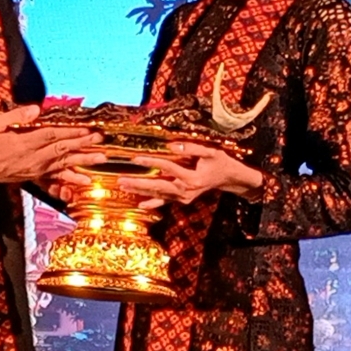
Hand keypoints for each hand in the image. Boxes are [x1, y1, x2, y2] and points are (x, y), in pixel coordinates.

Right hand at [0, 105, 101, 184]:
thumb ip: (15, 116)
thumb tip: (36, 109)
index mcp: (23, 143)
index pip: (51, 136)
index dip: (70, 132)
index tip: (86, 127)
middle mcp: (33, 158)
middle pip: (62, 149)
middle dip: (83, 143)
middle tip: (100, 138)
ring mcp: (37, 169)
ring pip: (64, 164)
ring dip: (83, 160)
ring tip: (101, 158)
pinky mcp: (37, 175)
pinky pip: (57, 178)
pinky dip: (72, 179)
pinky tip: (86, 180)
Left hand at [115, 140, 264, 205]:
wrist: (229, 178)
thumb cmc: (220, 162)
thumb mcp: (210, 152)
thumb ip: (191, 148)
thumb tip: (171, 145)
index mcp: (192, 178)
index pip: (167, 167)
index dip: (151, 161)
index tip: (135, 158)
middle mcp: (186, 191)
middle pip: (158, 185)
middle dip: (139, 183)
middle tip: (121, 180)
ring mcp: (184, 197)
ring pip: (159, 194)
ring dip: (140, 191)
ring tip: (123, 186)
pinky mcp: (182, 199)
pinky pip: (165, 202)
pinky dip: (153, 203)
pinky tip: (140, 205)